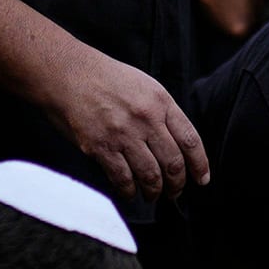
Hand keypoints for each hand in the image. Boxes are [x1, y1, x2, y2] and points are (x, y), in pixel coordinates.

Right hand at [34, 38, 209, 200]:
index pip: (190, 141)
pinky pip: (123, 179)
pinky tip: (130, 193)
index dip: (200, 165)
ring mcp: (123, 134)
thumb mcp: (144, 86)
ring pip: (151, 176)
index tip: (202, 179)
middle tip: (174, 192)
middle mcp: (146, 119)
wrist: (66, 72)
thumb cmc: (105, 78)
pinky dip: (129, 192)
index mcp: (161, 102)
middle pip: (173, 163)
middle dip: (177, 185)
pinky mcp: (101, 147)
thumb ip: (162, 113)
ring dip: (155, 192)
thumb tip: (176, 146)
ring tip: (153, 195)